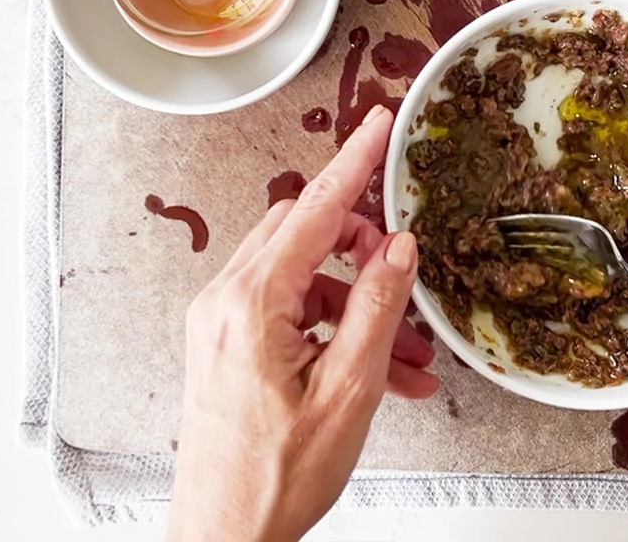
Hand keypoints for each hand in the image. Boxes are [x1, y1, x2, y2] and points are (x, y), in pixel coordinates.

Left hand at [167, 106, 438, 541]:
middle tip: (403, 266)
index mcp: (251, 305)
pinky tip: (379, 369)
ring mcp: (221, 324)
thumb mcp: (347, 391)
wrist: (225, 536)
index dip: (353, 165)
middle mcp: (226, 303)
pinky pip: (289, 312)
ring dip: (359, 302)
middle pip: (303, 235)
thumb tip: (397, 249)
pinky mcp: (226, 346)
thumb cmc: (274, 479)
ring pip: (303, 277)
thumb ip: (376, 308)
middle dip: (364, 247)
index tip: (377, 126)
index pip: (313, 211)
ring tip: (406, 351)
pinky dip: (336, 329)